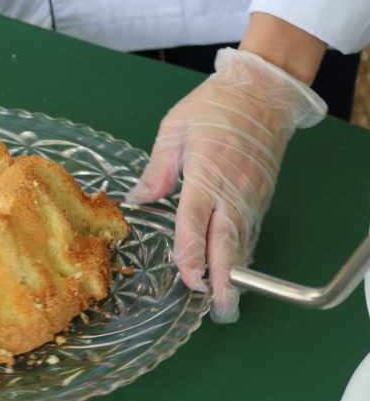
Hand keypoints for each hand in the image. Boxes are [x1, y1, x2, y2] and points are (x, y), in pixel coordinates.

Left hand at [126, 48, 326, 321]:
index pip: (197, 222)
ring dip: (234, 272)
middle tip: (218, 307)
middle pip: (227, 242)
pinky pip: (250, 230)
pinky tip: (234, 268)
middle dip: (222, 278)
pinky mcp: (261, 196)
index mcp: (206, 175)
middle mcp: (232, 191)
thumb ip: (158, 169)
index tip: (189, 277)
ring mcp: (250, 196)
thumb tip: (138, 199)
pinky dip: (243, 252)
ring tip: (226, 300)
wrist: (262, 93)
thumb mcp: (175, 130)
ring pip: (243, 241)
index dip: (192, 253)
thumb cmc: (214, 108)